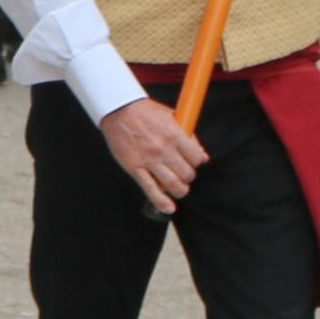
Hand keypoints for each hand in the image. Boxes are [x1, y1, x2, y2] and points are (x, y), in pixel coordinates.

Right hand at [98, 97, 207, 212]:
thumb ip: (188, 135)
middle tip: (182, 173)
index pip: (196, 159)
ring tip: (178, 188)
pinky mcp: (135, 169)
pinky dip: (161, 202)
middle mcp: (164, 150)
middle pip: (187, 174)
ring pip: (173, 185)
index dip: (196, 162)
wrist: (118, 111)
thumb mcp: (171, 116)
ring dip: (179, 190)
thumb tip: (201, 155)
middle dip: (187, 176)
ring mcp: (149, 161)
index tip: (192, 162)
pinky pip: (150, 189)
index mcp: (175, 135)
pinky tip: (168, 207)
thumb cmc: (145, 112)